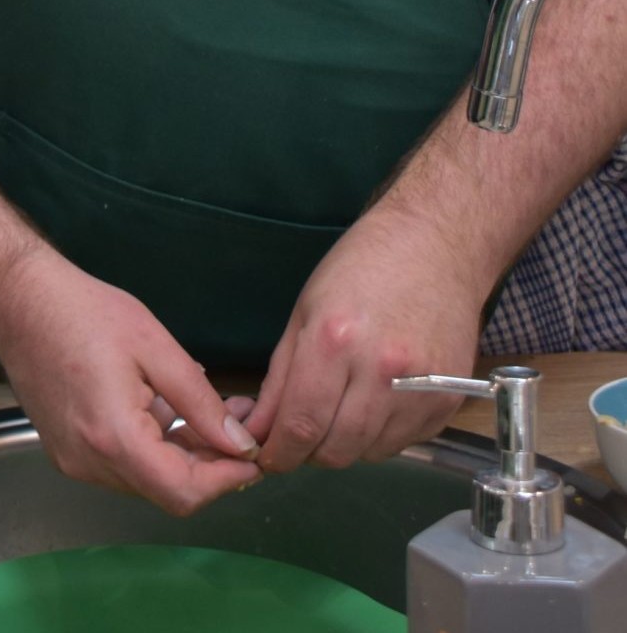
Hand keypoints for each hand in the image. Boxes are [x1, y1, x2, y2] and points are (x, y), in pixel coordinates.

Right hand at [0, 246, 263, 516]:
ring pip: (145, 479)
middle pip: (166, 490)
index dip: (226, 479)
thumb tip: (240, 444)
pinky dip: (151, 447)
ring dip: (181, 454)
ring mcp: (73, 461)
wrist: (17, 300)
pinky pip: (121, 464)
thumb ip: (200, 402)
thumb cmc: (83, 311)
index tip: (252, 452)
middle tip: (237, 421)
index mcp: (114, 439)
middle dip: (209, 463)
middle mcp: (90, 464)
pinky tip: (160, 407)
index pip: (184, 493)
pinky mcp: (65, 451)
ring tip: (204, 408)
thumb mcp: (154, 347)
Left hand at [244, 204, 488, 473]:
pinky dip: (378, 438)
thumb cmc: (359, 269)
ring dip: (344, 446)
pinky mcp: (448, 404)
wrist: (435, 248)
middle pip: (336, 450)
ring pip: (369, 454)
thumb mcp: (304, 311)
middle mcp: (380, 373)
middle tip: (299, 437)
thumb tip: (259, 429)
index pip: (300, 425)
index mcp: (334, 341)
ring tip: (336, 415)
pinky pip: (402, 444)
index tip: (267, 458)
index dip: (278, 452)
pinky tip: (371, 407)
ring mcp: (420, 392)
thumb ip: (280, 376)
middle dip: (307, 454)